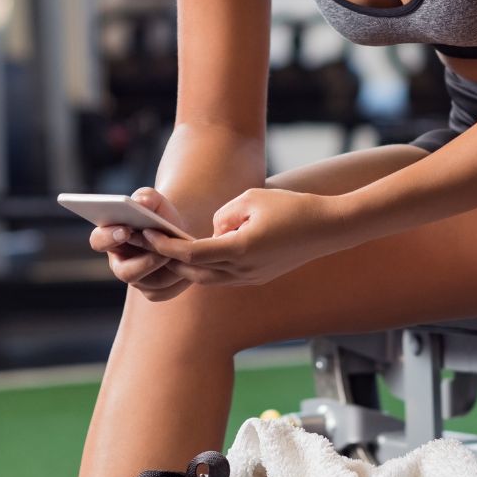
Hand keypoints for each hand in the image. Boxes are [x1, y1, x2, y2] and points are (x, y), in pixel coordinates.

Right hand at [89, 187, 191, 301]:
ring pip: (150, 283)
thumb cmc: (159, 213)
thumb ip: (145, 197)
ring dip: (168, 269)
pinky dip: (179, 279)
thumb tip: (141, 202)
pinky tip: (189, 266)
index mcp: (111, 238)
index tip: (125, 230)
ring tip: (182, 254)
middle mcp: (120, 263)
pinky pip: (165, 291)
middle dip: (144, 262)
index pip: (99, 241)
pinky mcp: (155, 291)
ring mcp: (137, 280)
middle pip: (125, 272)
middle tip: (161, 250)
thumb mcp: (153, 200)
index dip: (109, 237)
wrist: (178, 230)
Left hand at [141, 188, 345, 286]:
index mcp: (239, 249)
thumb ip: (224, 214)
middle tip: (149, 243)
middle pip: (194, 270)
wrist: (328, 228)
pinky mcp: (258, 278)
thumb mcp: (252, 198)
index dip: (166, 246)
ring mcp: (251, 278)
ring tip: (169, 248)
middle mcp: (242, 270)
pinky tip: (200, 253)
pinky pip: (224, 276)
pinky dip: (208, 267)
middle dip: (170, 258)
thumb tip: (213, 230)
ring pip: (208, 277)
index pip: (191, 253)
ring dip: (188, 265)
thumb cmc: (292, 207)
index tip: (148, 235)